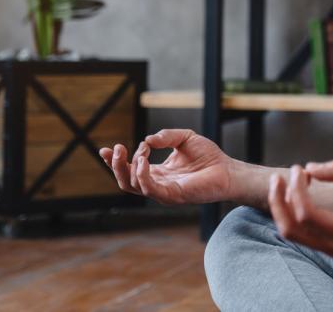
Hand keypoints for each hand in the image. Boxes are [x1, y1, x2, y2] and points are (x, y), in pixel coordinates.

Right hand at [98, 129, 234, 204]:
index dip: (114, 161)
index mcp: (158, 172)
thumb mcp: (184, 138)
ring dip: (129, 166)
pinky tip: (143, 160)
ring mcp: (163, 191)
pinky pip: (149, 189)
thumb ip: (166, 136)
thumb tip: (146, 140)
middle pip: (125, 180)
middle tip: (116, 148)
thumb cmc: (209, 157)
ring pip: (133, 186)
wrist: (228, 170)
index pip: (129, 169)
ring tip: (138, 150)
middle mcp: (157, 183)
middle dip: (115, 165)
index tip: (104, 149)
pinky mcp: (172, 195)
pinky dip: (142, 174)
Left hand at [268, 159, 332, 261]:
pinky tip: (300, 191)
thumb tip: (310, 168)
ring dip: (283, 206)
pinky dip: (294, 211)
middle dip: (279, 200)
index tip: (300, 169)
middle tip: (280, 176)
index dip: (297, 190)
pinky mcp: (330, 246)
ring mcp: (330, 250)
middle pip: (290, 229)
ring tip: (286, 181)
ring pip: (292, 233)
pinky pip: (302, 232)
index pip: (307, 215)